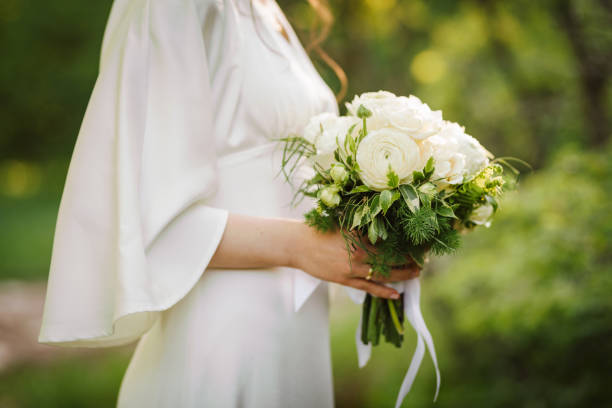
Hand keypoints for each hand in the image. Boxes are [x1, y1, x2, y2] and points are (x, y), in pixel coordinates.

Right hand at [288, 223, 419, 298]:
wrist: (298, 244)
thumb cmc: (320, 230)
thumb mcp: (343, 224)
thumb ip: (362, 228)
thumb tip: (383, 228)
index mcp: (360, 235)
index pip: (391, 240)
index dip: (406, 244)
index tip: (420, 244)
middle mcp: (360, 252)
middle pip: (392, 258)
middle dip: (409, 260)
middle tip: (423, 261)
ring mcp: (353, 268)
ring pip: (384, 274)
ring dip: (403, 275)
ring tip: (416, 274)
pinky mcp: (345, 280)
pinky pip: (369, 288)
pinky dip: (384, 291)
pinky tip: (396, 294)